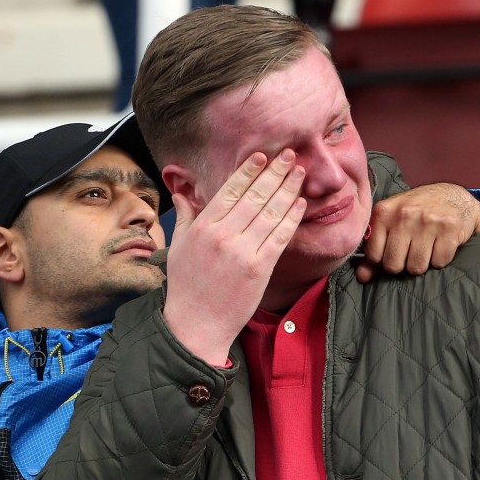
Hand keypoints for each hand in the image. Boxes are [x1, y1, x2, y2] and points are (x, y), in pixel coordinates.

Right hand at [164, 150, 305, 364]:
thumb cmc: (186, 287)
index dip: (249, 170)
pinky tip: (300, 203)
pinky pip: (280, 236)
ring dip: (288, 189)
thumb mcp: (179, 247)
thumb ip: (185, 216)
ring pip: (271, 212)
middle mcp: (223, 235)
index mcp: (203, 227)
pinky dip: (292, 217)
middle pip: (255, 195)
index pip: (230, 190)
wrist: (196, 325)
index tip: (262, 155)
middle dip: (274, 172)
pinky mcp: (260, 269)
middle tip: (289, 154)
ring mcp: (243, 252)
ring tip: (299, 172)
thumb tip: (180, 192)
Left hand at [355, 183, 479, 282]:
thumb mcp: (391, 223)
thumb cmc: (417, 212)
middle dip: (402, 264)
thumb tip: (363, 277)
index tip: (392, 251)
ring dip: (421, 263)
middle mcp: (404, 214)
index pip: (373, 256)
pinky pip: (439, 262)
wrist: (454, 195)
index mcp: (384, 212)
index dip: (382, 260)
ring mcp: (428, 220)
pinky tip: (440, 244)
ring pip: (416, 267)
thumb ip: (374, 250)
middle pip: (394, 265)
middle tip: (411, 250)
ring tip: (426, 247)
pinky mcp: (450, 227)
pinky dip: (440, 259)